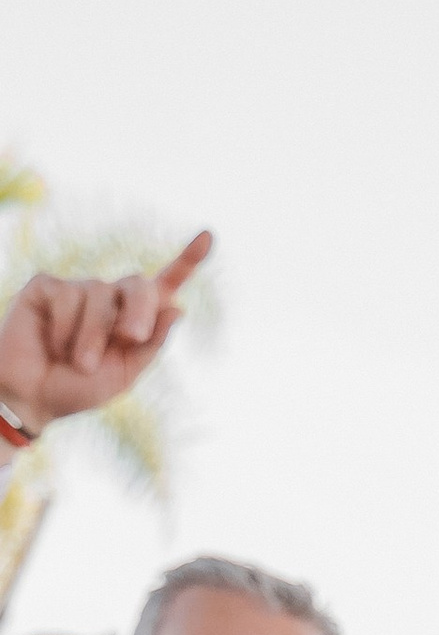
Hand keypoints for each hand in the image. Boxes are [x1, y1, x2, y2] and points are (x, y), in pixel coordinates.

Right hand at [0, 235, 211, 436]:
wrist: (32, 398)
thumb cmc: (77, 388)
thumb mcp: (124, 374)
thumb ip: (150, 344)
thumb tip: (177, 307)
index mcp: (133, 319)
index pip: (163, 286)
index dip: (187, 262)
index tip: (209, 237)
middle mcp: (108, 298)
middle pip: (138, 284)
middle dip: (138, 312)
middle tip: (129, 339)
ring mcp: (77, 289)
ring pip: (100, 294)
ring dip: (91, 335)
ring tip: (77, 361)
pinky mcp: (46, 287)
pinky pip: (66, 296)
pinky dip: (63, 328)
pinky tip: (51, 343)